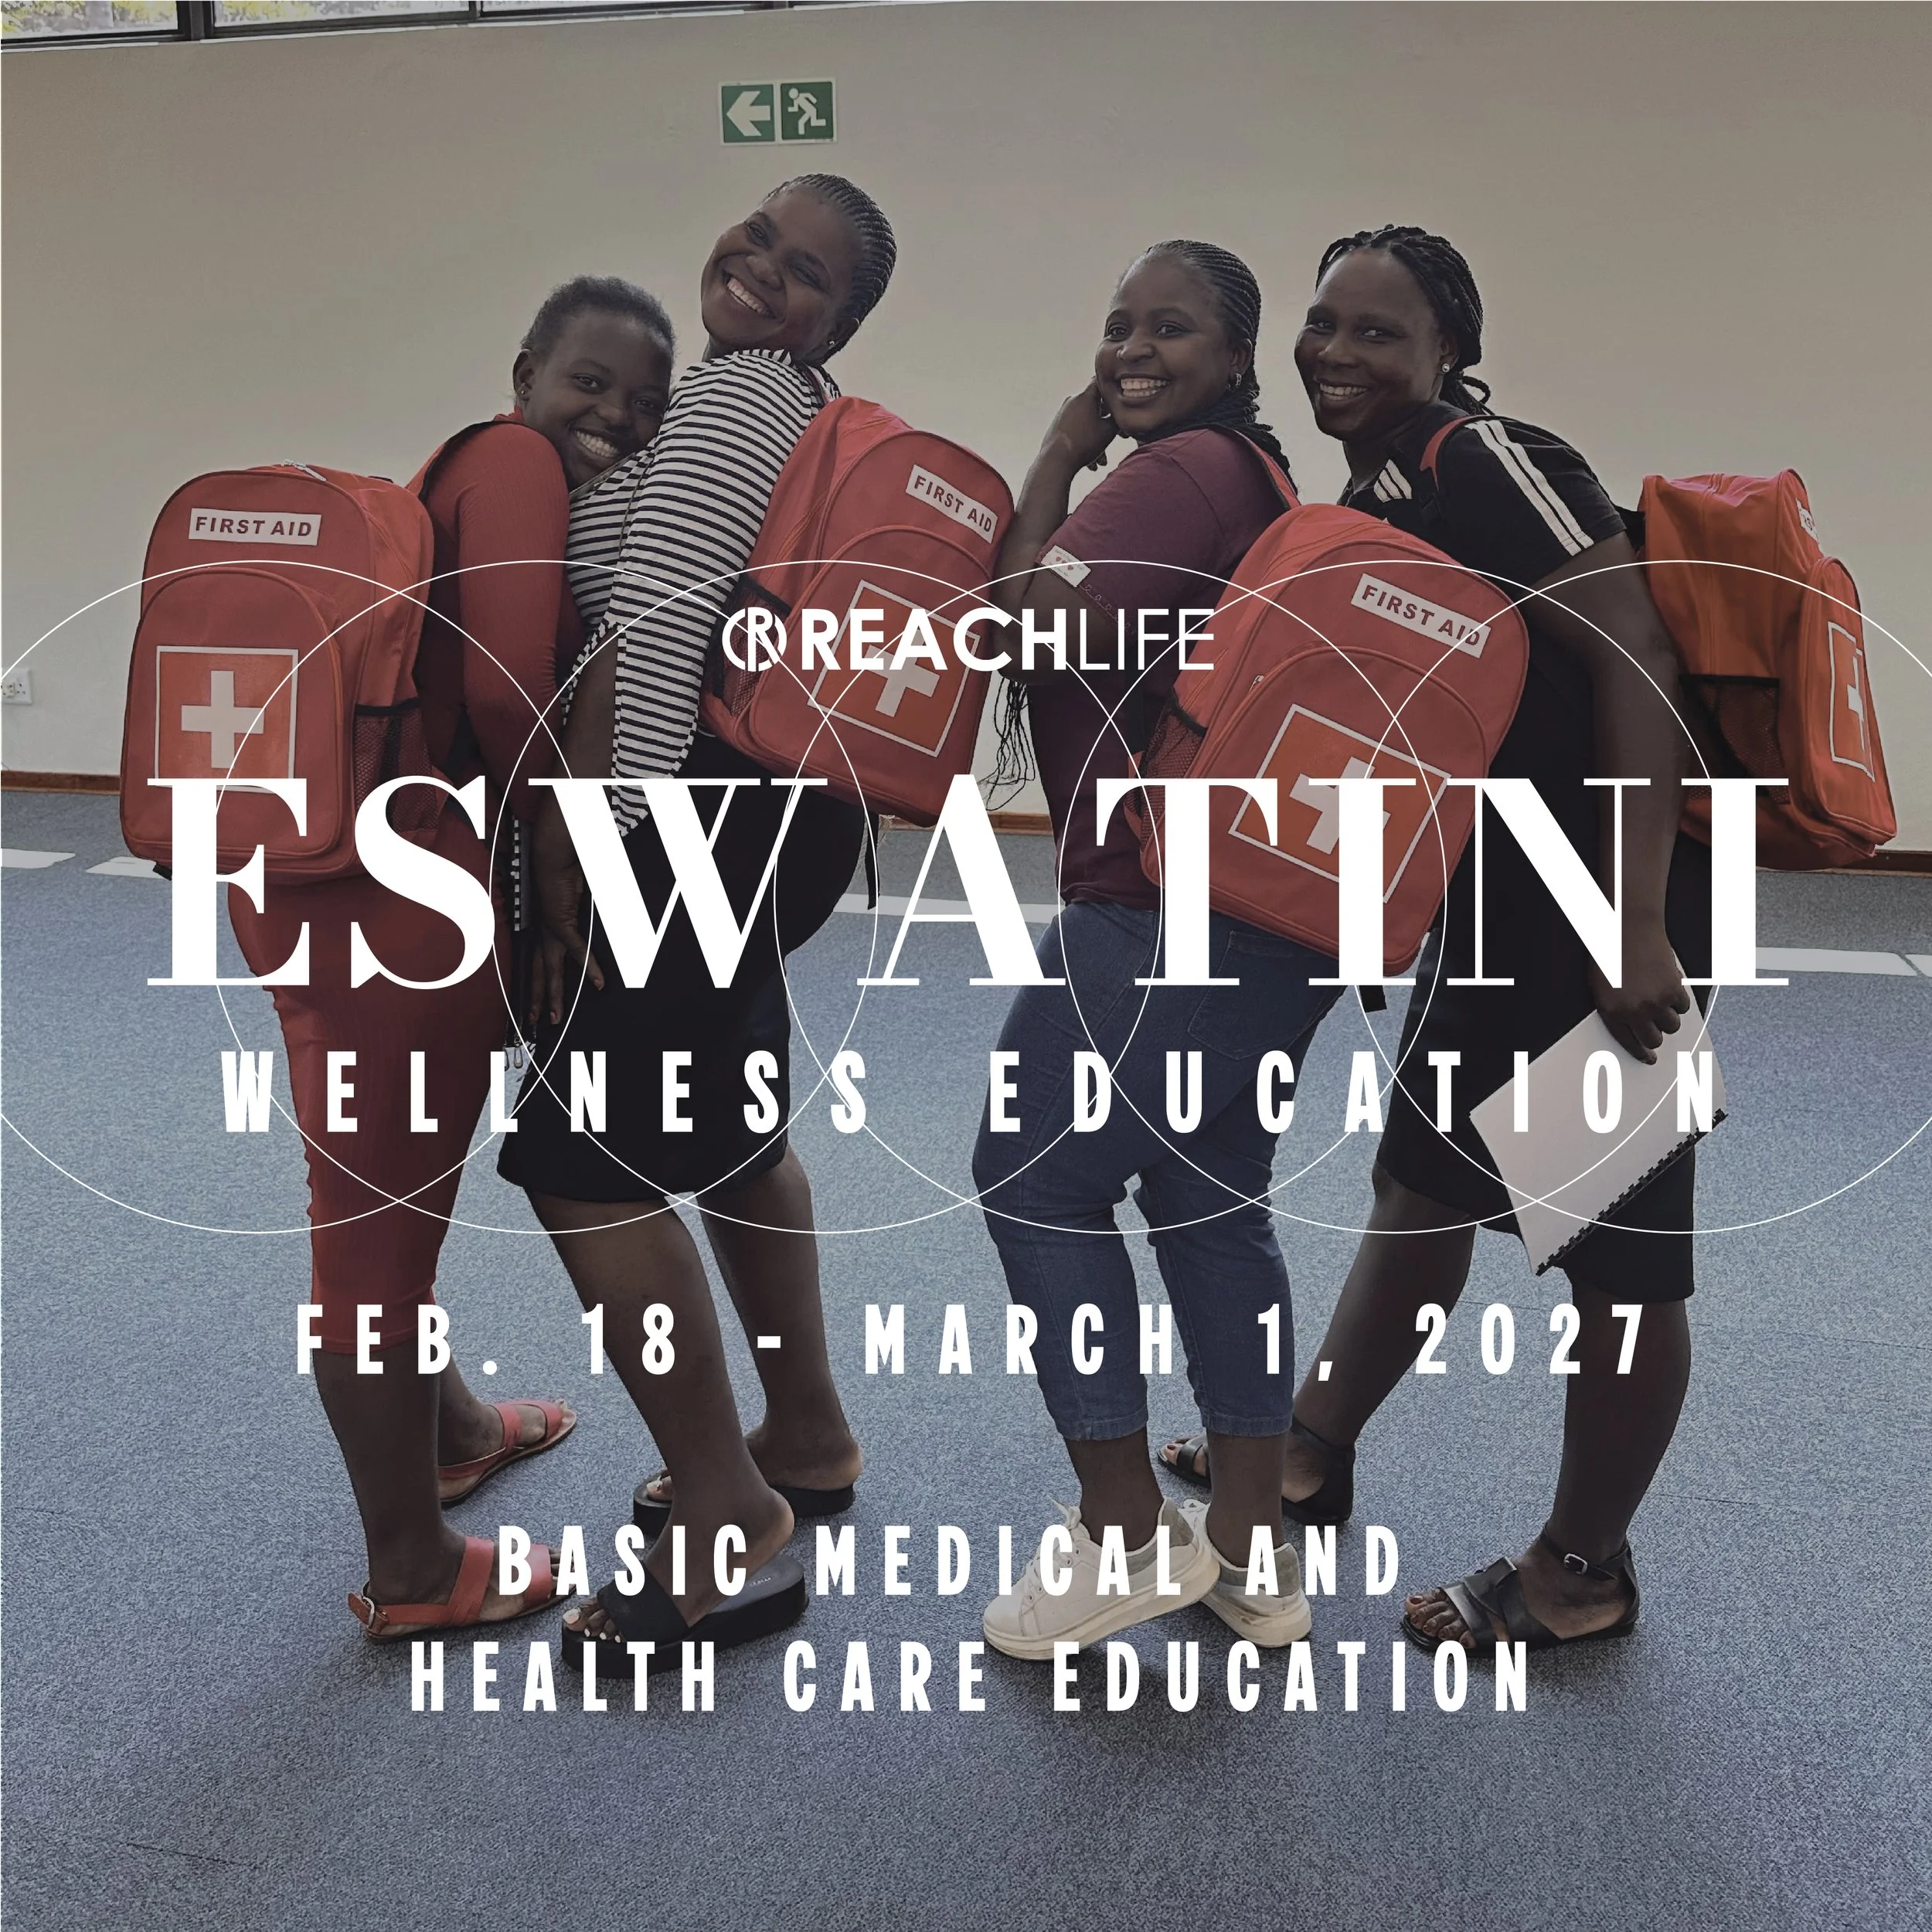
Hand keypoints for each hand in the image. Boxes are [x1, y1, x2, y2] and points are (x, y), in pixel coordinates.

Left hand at [528, 797, 601, 1027]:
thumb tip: (578, 924)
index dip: (535, 987)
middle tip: (537, 1023)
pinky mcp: (561, 922)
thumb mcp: (565, 899)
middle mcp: (541, 933)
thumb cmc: (558, 870)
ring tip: (554, 1017)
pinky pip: (576, 949)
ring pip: (551, 970)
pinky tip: (596, 983)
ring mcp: (550, 930)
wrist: (551, 852)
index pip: (537, 965)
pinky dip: (587, 967)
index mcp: (541, 929)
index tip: (533, 1007)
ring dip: (553, 994)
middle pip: (539, 973)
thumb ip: (571, 915)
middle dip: (537, 1000)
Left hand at [1044, 382, 1118, 472]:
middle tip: (1118, 436)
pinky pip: (1076, 431)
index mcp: (1086, 396)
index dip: (1112, 388)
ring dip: (1096, 439)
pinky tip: (1091, 463)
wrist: (1055, 461)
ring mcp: (1063, 413)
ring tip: (1101, 460)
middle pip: (1095, 407)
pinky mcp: (1057, 426)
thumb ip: (1118, 419)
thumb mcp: (1109, 432)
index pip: (1101, 382)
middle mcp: (1072, 401)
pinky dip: (1085, 442)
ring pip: (1086, 423)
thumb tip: (1122, 415)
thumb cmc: (1083, 444)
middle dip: (1107, 423)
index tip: (1119, 396)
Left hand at [1587, 920, 1690, 1063]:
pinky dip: (1679, 1000)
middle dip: (1656, 1034)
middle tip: (1656, 1023)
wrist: (1628, 930)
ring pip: (1672, 1026)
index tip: (1648, 1057)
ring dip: (1668, 1016)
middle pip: (1654, 1039)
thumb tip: (1631, 1026)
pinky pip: (1683, 1007)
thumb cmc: (1609, 953)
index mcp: (1612, 1012)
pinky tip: (1668, 986)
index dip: (1641, 1052)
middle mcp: (1634, 1011)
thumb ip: (1615, 1009)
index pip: (1629, 1043)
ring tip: (1660, 999)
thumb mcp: (1600, 987)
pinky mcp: (1673, 990)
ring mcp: (1655, 1002)